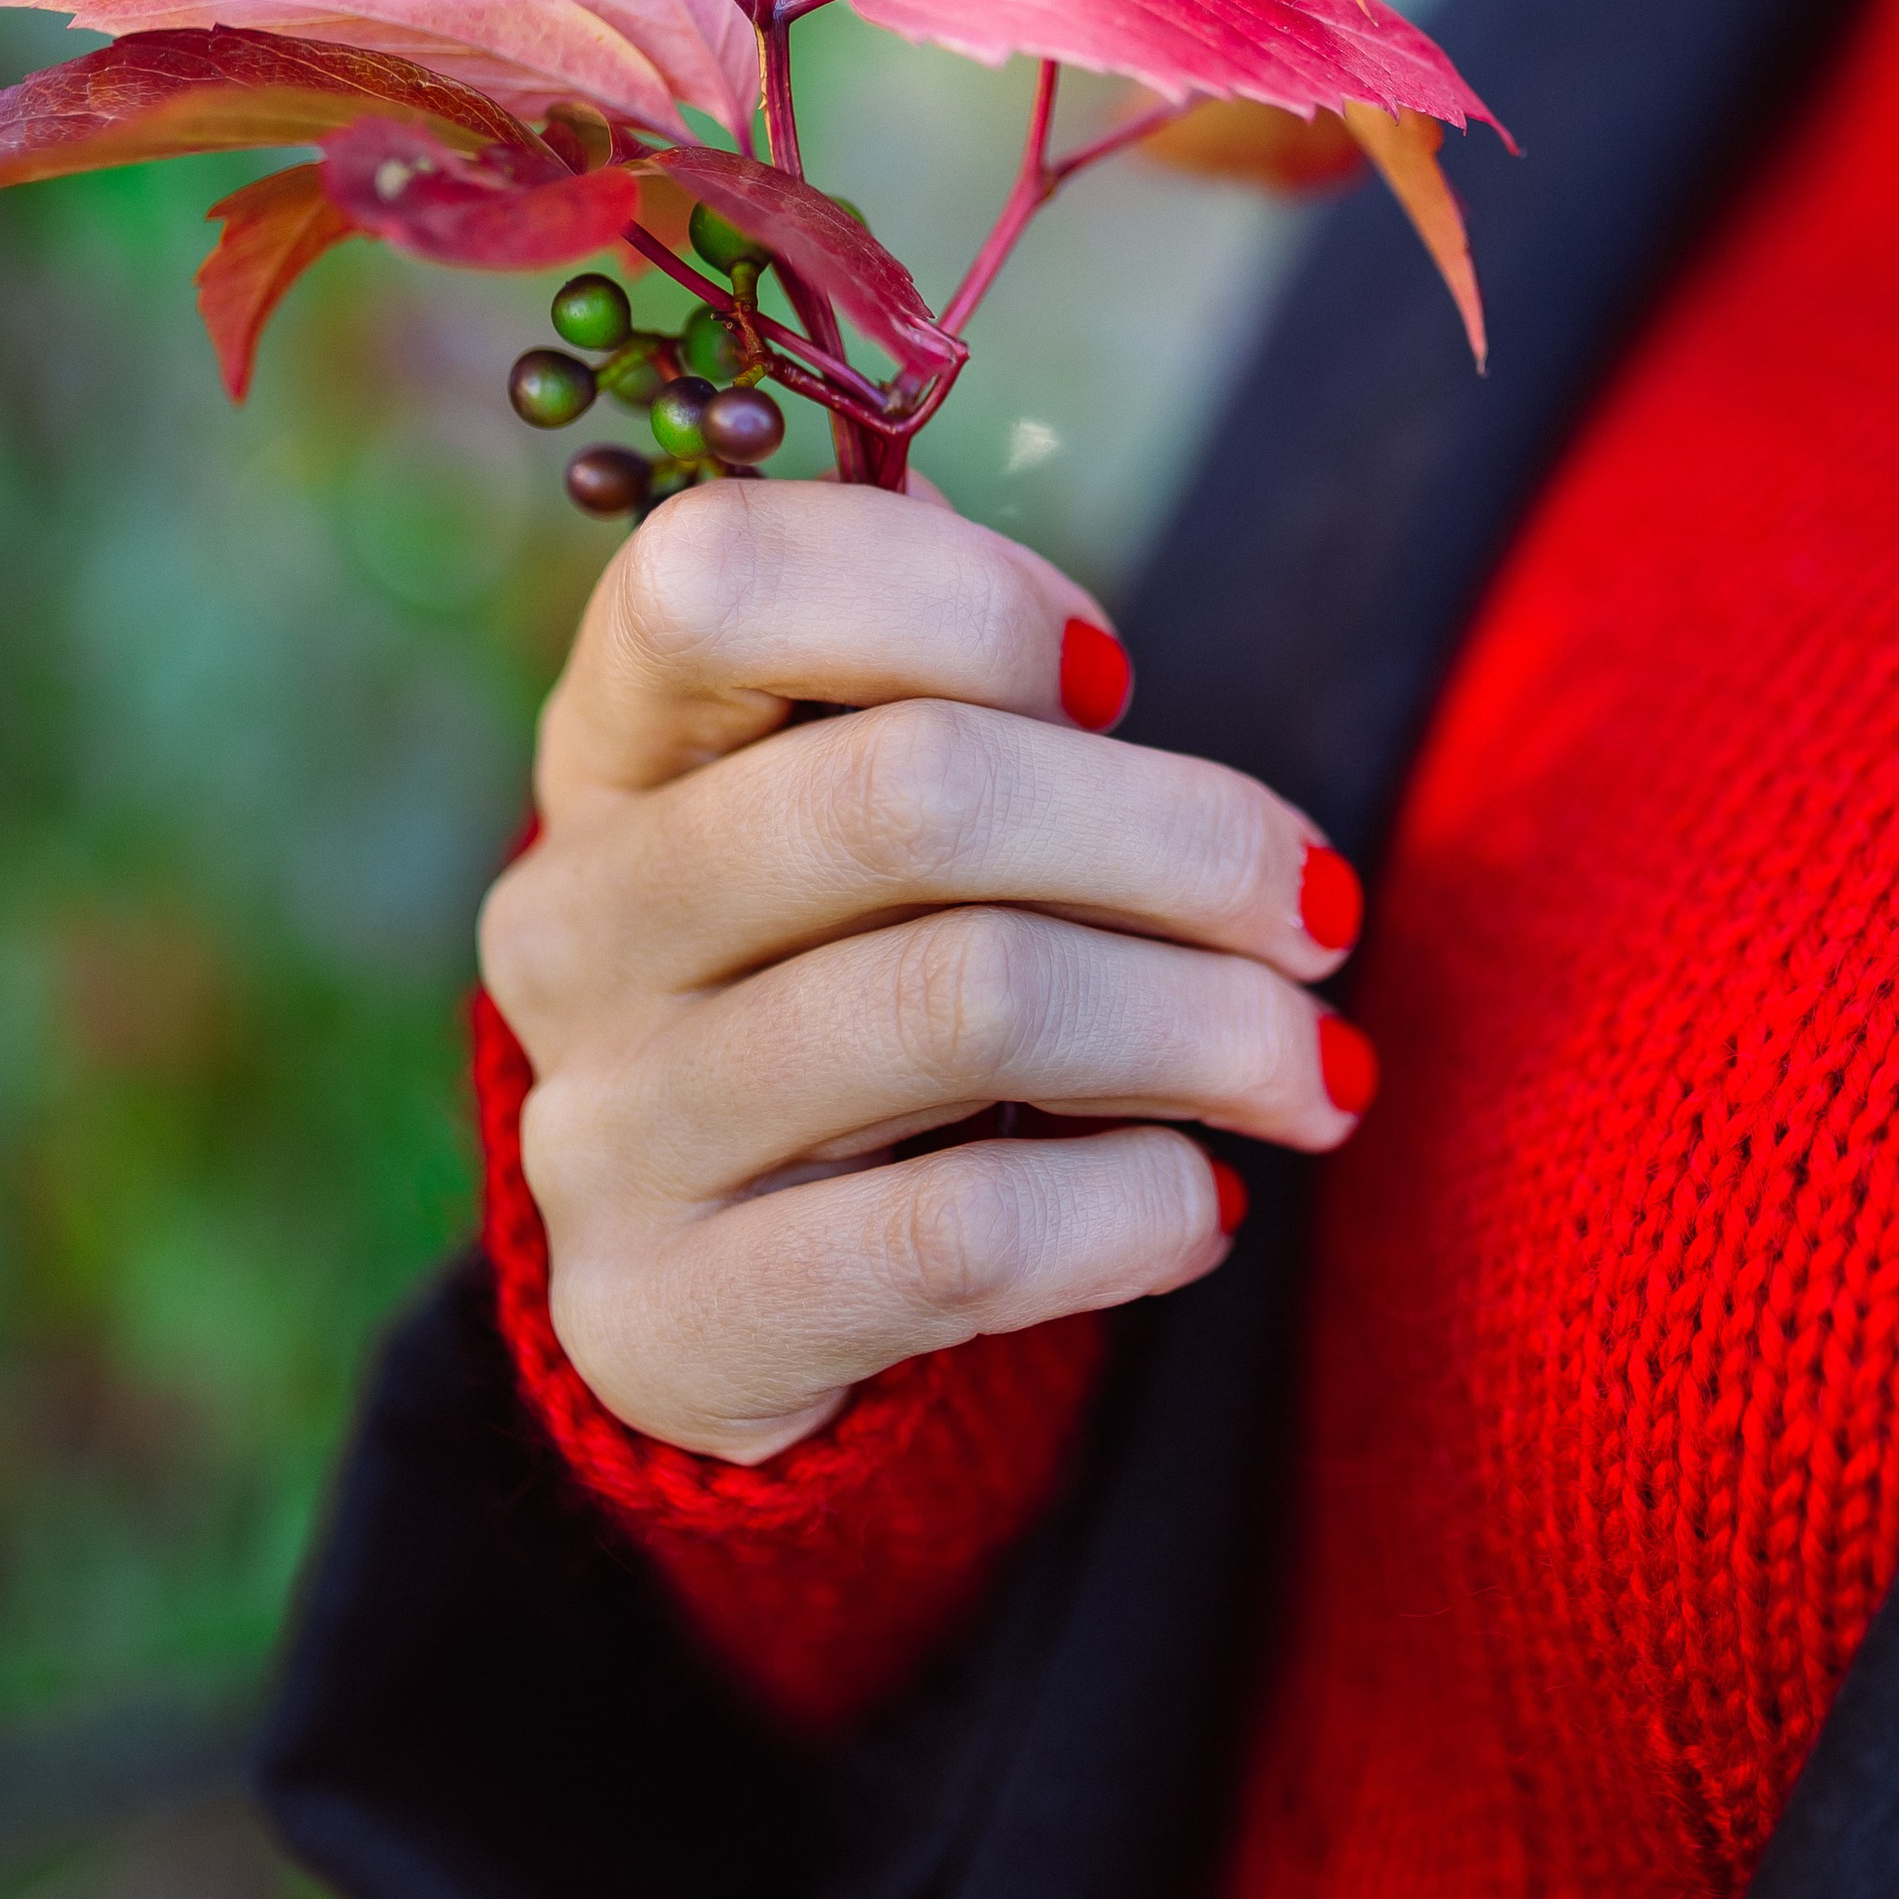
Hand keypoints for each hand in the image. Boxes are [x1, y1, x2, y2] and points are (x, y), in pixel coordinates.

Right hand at [479, 479, 1373, 1465]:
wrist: (742, 1296)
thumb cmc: (861, 978)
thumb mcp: (870, 818)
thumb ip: (951, 701)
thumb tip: (1084, 667)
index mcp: (612, 747)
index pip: (716, 579)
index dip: (953, 597)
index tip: (1113, 680)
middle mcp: (577, 922)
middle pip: (914, 790)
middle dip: (1181, 834)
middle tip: (1321, 908)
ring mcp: (603, 1129)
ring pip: (970, 1002)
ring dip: (1204, 1025)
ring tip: (1312, 1066)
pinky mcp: (665, 1319)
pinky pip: (960, 1233)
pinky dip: (1131, 1205)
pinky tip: (1201, 1204)